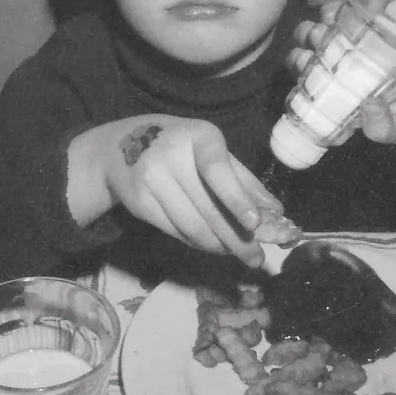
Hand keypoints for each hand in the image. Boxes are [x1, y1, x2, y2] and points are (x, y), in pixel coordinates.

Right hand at [67, 115, 287, 267]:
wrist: (119, 147)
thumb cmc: (181, 145)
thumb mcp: (212, 150)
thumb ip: (244, 180)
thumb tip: (276, 212)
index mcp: (198, 136)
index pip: (217, 170)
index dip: (236, 198)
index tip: (254, 224)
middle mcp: (170, 156)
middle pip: (208, 208)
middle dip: (237, 238)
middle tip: (257, 258)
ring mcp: (151, 180)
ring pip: (193, 226)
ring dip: (220, 246)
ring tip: (239, 255)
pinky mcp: (139, 203)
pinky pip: (176, 231)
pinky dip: (199, 243)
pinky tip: (214, 246)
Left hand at [287, 0, 395, 147]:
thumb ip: (383, 127)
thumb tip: (368, 108)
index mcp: (345, 87)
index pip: (311, 71)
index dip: (300, 63)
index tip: (302, 60)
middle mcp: (354, 61)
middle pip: (320, 40)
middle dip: (311, 34)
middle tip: (318, 36)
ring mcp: (377, 40)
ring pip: (345, 18)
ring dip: (335, 10)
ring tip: (338, 13)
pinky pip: (390, 4)